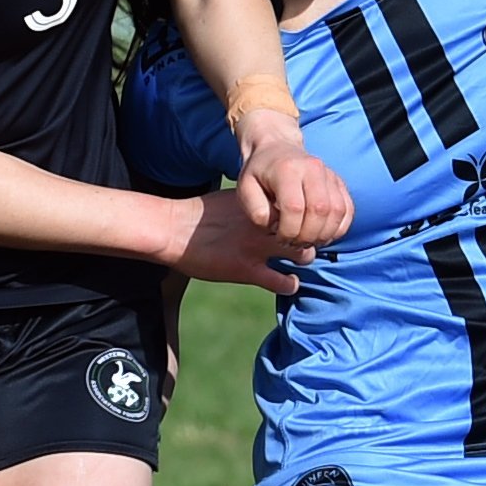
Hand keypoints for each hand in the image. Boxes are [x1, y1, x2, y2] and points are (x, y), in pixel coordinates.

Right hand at [160, 188, 312, 295]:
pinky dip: (290, 284)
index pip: (298, 206)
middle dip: (313, 236)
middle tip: (309, 241)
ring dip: (305, 259)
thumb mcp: (232, 201)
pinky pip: (281, 281)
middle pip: (307, 228)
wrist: (172, 229)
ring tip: (301, 261)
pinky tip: (289, 283)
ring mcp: (256, 247)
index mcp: (259, 203)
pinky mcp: (246, 270)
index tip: (307, 219)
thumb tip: (272, 207)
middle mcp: (263, 223)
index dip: (307, 214)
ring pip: (302, 254)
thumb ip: (255, 205)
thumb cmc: (199, 215)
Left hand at [233, 108, 353, 246]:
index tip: (279, 238)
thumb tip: (276, 226)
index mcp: (287, 170)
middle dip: (307, 236)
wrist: (277, 148)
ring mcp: (330, 174)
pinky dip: (338, 229)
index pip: (294, 208)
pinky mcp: (340, 183)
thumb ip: (256, 210)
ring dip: (324, 235)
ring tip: (307, 241)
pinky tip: (322, 235)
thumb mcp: (245, 189)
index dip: (288, 231)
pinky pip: (348, 210)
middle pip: (319, 210)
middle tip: (294, 243)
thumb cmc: (259, 173)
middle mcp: (313, 168)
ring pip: (337, 212)